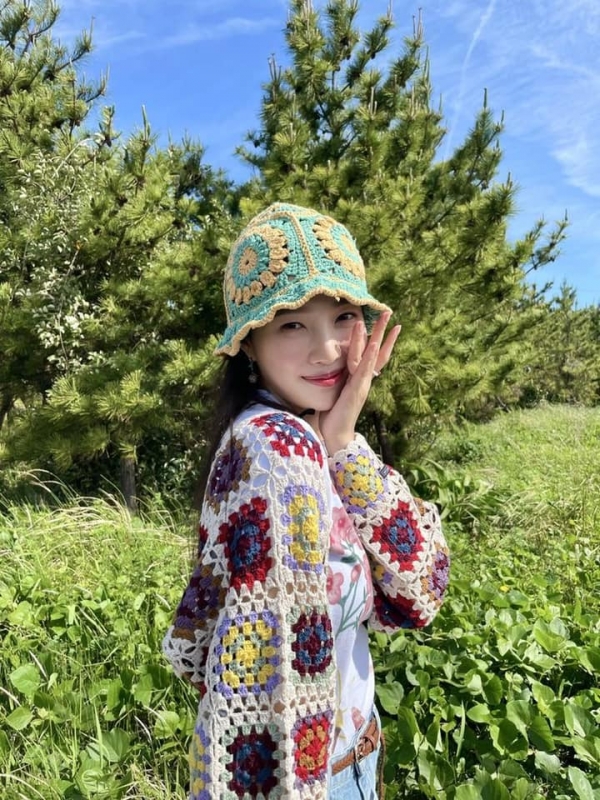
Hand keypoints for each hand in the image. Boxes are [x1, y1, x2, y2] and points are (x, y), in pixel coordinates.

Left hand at [319, 311, 400, 453]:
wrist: (336, 434)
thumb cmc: (335, 414)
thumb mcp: (338, 390)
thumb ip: (341, 378)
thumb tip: (336, 367)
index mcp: (361, 378)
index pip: (375, 355)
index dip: (383, 340)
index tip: (391, 325)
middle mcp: (365, 379)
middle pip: (378, 350)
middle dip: (382, 331)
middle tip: (389, 312)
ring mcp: (362, 383)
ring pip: (371, 356)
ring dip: (376, 336)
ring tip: (381, 320)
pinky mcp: (357, 389)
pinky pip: (364, 369)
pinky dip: (369, 356)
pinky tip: (373, 344)